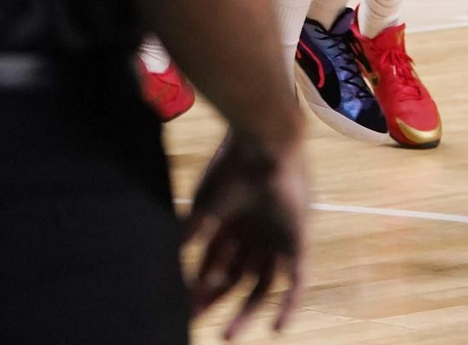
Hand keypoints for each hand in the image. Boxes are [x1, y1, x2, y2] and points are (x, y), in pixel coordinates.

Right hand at [184, 133, 307, 337]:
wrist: (264, 143)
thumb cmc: (231, 169)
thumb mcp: (203, 206)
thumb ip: (189, 233)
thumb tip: (169, 260)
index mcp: (233, 221)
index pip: (216, 263)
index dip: (201, 287)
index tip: (185, 308)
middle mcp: (255, 232)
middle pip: (236, 277)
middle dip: (217, 300)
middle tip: (197, 322)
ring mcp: (277, 237)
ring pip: (262, 284)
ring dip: (246, 311)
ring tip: (227, 336)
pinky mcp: (297, 240)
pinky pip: (297, 279)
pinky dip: (289, 305)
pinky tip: (276, 329)